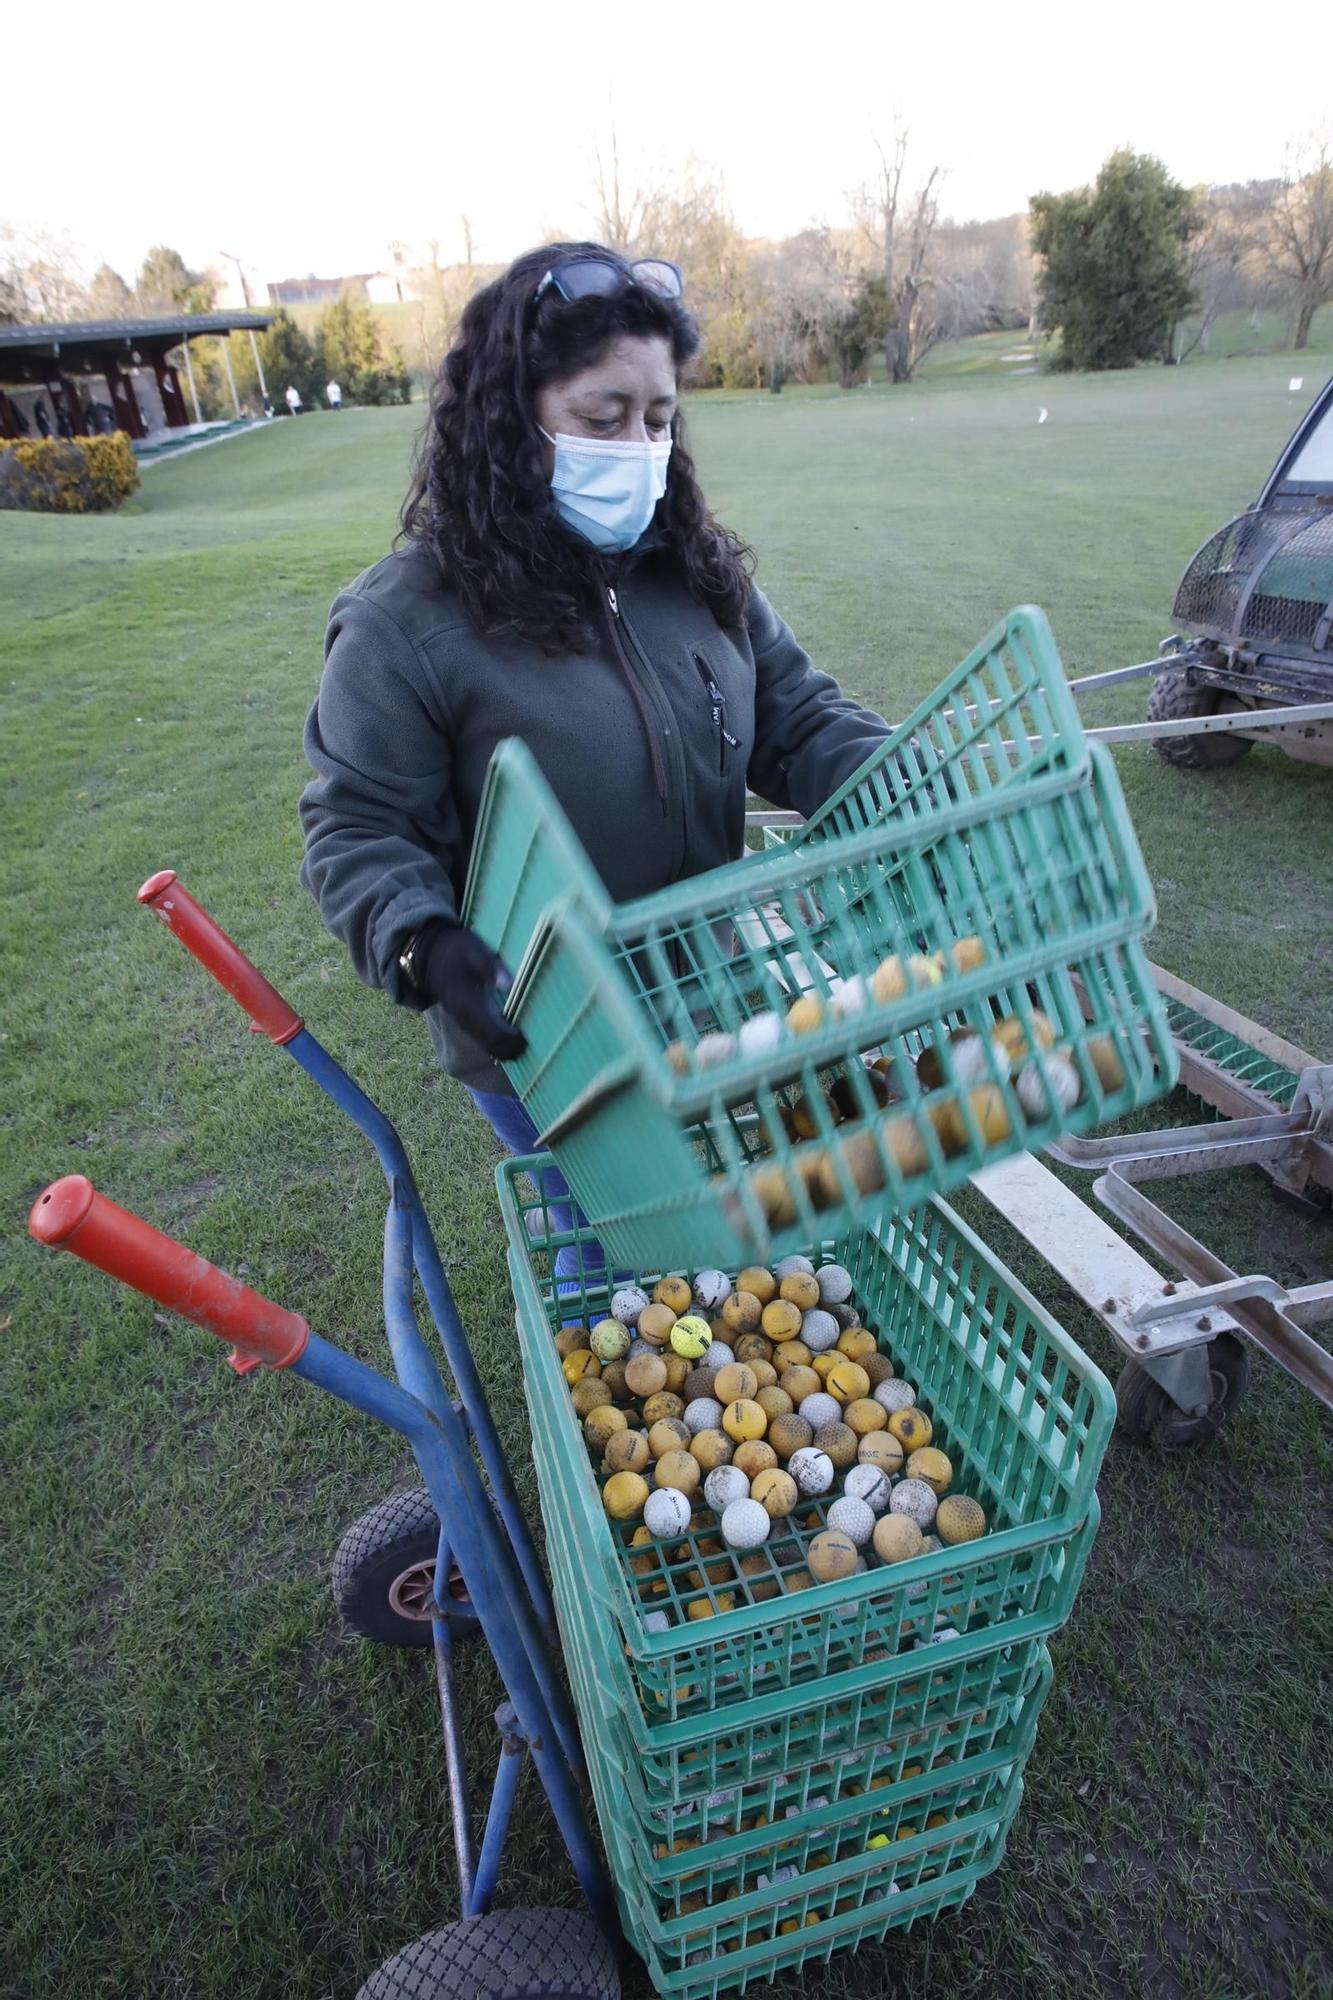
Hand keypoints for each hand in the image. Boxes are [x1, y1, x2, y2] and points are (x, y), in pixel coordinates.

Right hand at [413, 921, 527, 1060]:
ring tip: (527, 1038)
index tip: (530, 1037)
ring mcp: (464, 1022)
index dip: (513, 1041)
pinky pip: (484, 1039)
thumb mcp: (473, 950)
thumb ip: (491, 965)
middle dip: (513, 1049)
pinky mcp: (465, 1021)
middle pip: (492, 1047)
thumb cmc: (455, 951)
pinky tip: (515, 1033)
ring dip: (507, 1047)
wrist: (428, 956)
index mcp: (468, 1003)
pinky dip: (500, 1041)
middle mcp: (465, 1019)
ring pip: (488, 1046)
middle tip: (535, 1041)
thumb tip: (510, 984)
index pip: (493, 1035)